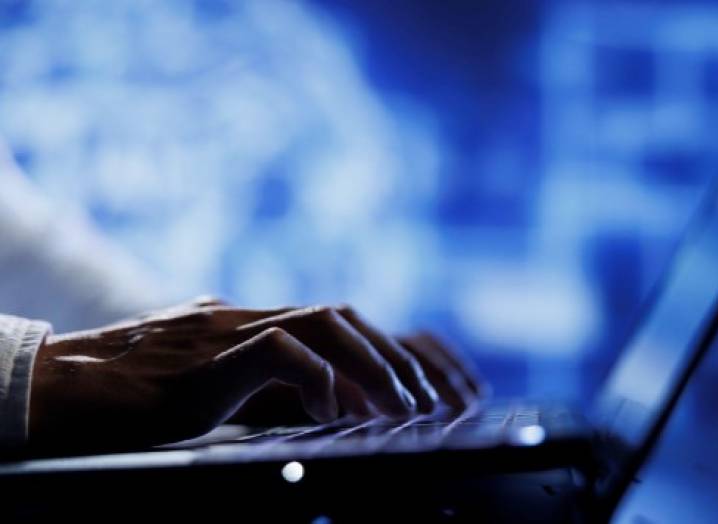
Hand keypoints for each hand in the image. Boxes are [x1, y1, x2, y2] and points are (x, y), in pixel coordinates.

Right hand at [29, 298, 484, 451]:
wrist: (63, 391)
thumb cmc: (135, 398)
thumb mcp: (215, 387)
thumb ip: (267, 386)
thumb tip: (330, 403)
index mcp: (253, 324)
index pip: (338, 321)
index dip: (389, 349)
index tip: (425, 387)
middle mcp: (247, 316)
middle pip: (343, 316)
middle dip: (397, 357)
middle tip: (431, 403)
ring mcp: (227, 330)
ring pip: (323, 323)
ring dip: (373, 365)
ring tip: (402, 409)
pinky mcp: (206, 358)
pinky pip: (279, 350)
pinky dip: (319, 378)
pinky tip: (337, 410)